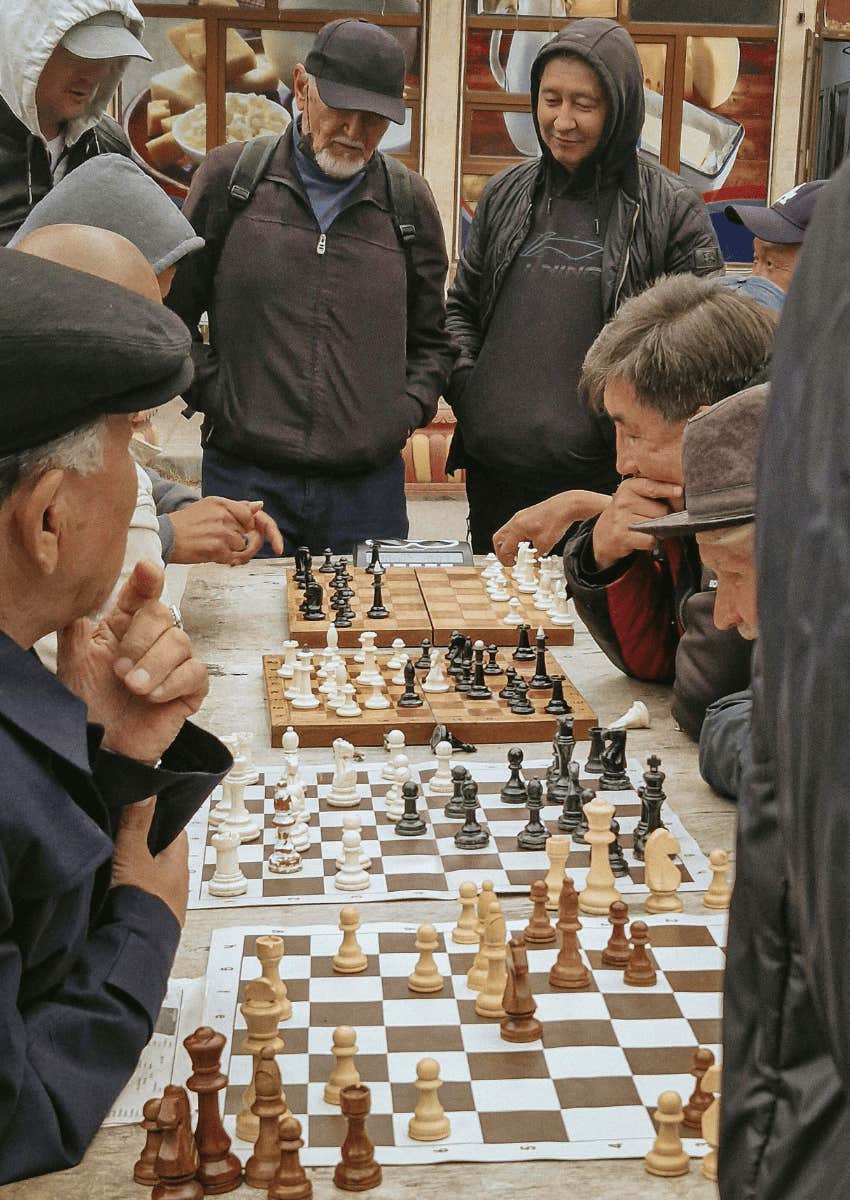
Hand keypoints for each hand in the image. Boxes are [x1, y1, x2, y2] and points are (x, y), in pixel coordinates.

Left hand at [56, 560, 207, 763]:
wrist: (103, 746)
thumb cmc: (89, 704)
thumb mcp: (74, 666)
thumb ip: (75, 633)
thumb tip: (75, 603)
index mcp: (124, 627)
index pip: (140, 595)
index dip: (146, 581)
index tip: (147, 570)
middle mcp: (152, 640)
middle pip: (163, 615)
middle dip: (140, 640)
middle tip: (119, 670)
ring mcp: (174, 664)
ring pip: (181, 642)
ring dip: (154, 664)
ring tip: (133, 687)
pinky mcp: (190, 689)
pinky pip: (195, 672)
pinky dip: (173, 682)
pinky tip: (153, 697)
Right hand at [111, 798, 188, 926]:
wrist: (133, 953)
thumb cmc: (141, 907)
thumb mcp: (132, 858)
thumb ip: (136, 825)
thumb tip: (148, 793)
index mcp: (179, 864)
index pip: (174, 830)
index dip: (158, 817)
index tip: (143, 806)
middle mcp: (175, 883)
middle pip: (160, 853)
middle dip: (142, 843)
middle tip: (120, 831)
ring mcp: (164, 903)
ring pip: (149, 875)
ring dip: (134, 868)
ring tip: (112, 858)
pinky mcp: (149, 920)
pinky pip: (140, 895)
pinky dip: (128, 888)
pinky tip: (111, 887)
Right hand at [168, 497, 282, 563]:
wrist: (165, 537)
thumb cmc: (185, 524)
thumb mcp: (208, 507)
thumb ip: (236, 508)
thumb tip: (258, 505)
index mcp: (221, 503)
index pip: (251, 514)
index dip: (258, 526)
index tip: (262, 535)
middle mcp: (223, 515)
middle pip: (248, 531)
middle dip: (243, 540)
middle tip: (229, 544)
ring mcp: (221, 532)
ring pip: (242, 545)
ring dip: (233, 551)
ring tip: (215, 548)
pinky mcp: (217, 548)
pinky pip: (236, 558)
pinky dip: (229, 560)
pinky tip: (216, 556)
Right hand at [492, 490, 611, 564]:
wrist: (566, 506)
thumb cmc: (556, 521)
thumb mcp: (545, 545)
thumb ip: (535, 555)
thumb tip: (532, 560)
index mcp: (517, 528)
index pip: (503, 548)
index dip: (506, 560)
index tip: (512, 565)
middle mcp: (515, 521)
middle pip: (498, 539)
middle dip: (502, 551)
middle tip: (509, 560)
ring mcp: (520, 516)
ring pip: (506, 533)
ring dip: (510, 544)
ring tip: (520, 552)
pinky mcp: (526, 515)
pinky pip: (514, 528)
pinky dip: (517, 537)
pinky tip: (528, 542)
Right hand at [591, 477, 682, 569]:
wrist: (604, 534)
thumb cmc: (626, 513)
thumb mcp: (634, 496)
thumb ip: (653, 490)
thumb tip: (680, 493)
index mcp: (629, 486)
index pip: (651, 486)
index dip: (667, 489)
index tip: (679, 491)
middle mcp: (624, 500)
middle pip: (661, 510)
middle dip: (664, 517)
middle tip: (653, 519)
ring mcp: (621, 518)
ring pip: (657, 525)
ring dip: (658, 530)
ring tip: (647, 529)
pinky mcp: (622, 535)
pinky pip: (650, 539)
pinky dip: (652, 542)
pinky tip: (643, 538)